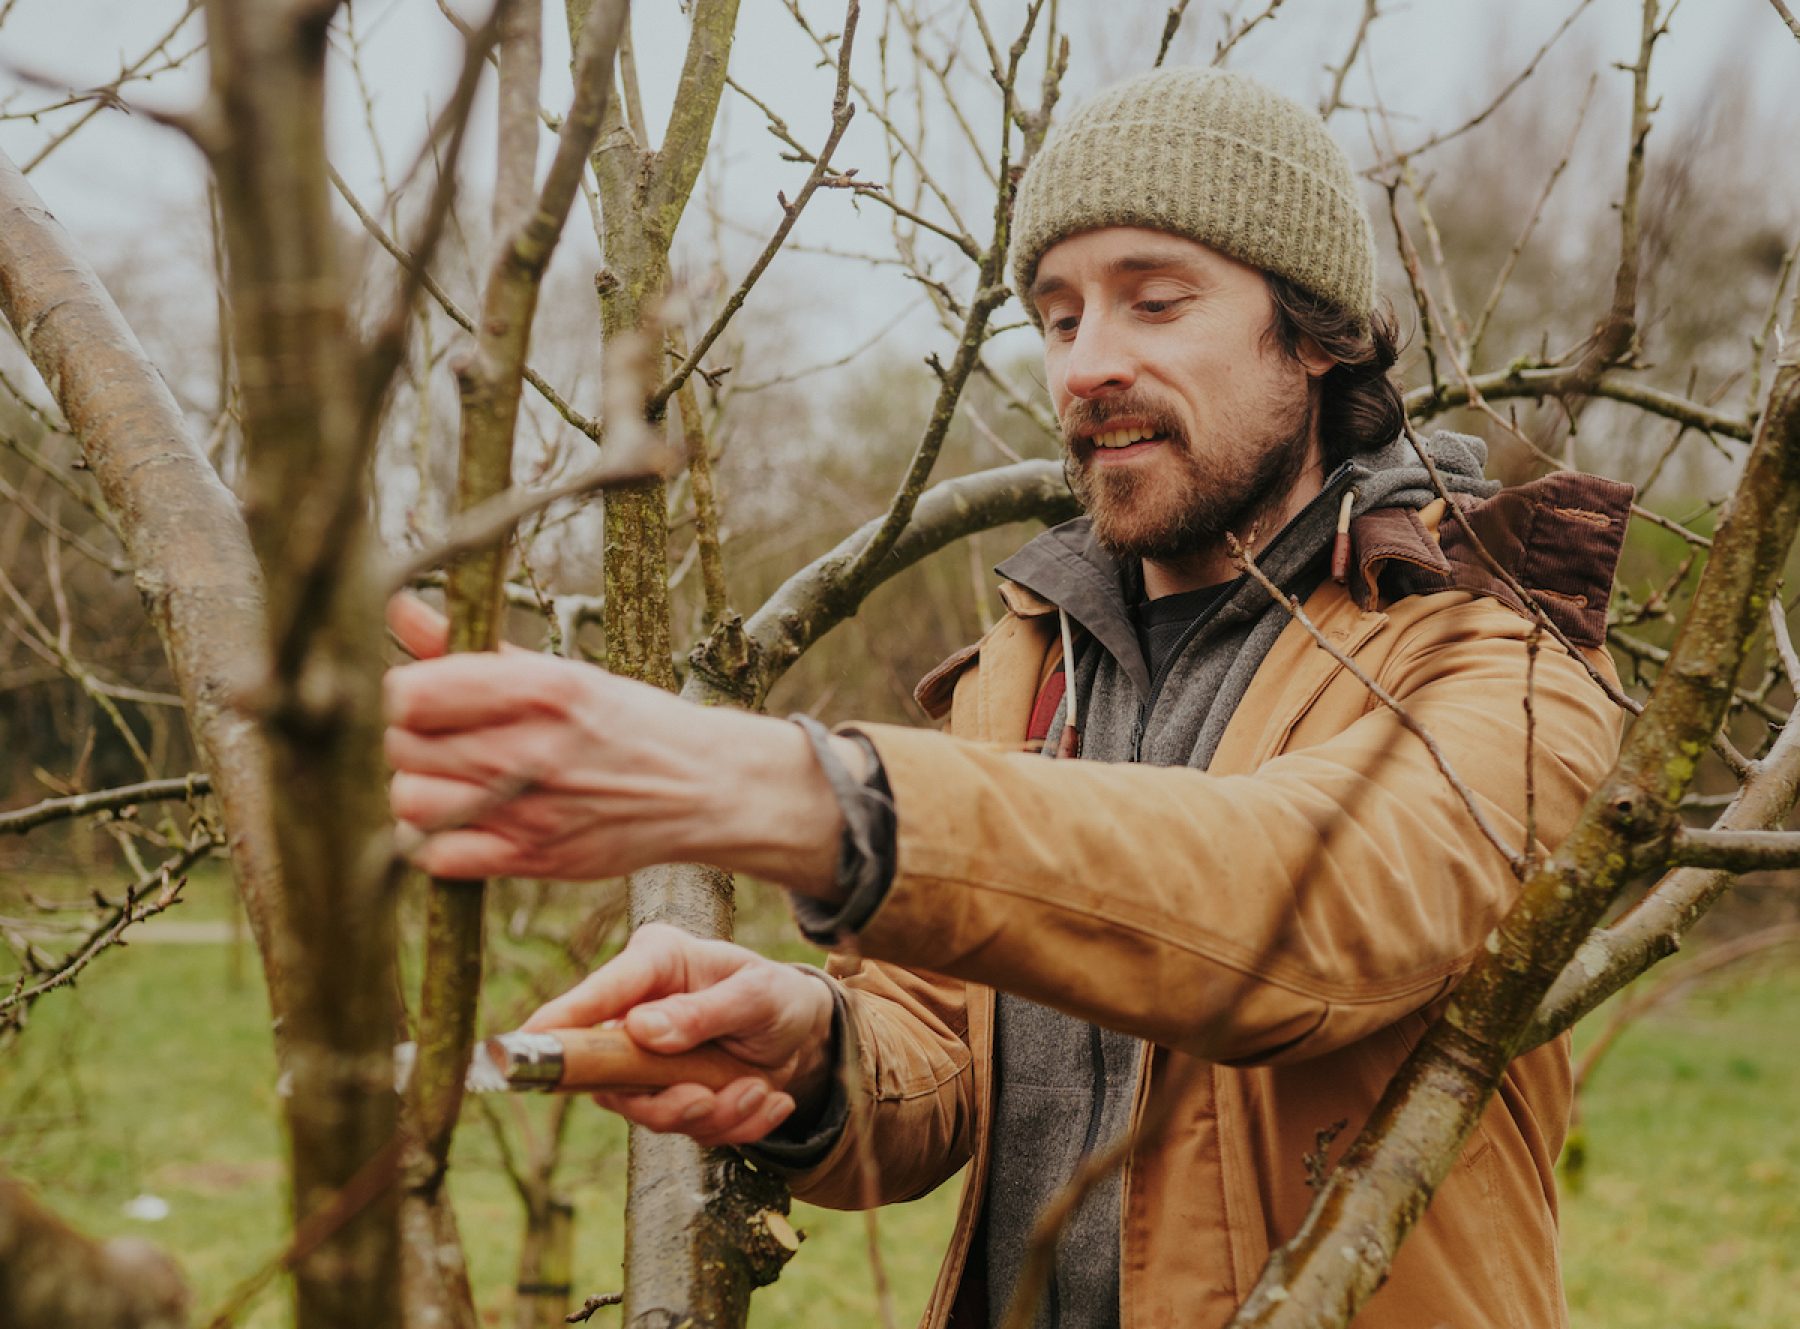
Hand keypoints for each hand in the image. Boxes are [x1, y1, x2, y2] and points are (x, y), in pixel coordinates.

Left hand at [382, 595, 844, 886]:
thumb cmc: (625, 722)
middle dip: (411, 738)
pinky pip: (438, 857)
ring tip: (449, 778)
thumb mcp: (559, 672)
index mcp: (540, 690)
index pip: (409, 694)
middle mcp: (532, 750)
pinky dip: (436, 840)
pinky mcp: (534, 860)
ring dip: (418, 788)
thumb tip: (398, 607)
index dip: (406, 694)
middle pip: (403, 746)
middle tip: (442, 738)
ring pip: (410, 801)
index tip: (427, 697)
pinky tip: (463, 820)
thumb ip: (473, 647)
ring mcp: (531, 811)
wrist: (702, 788)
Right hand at [525, 922, 837, 1146]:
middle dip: (663, 1100)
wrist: (803, 1032)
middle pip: (610, 1072)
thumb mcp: (758, 994)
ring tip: (760, 1091)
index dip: (559, 1020)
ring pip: (647, 1109)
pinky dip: (732, 1125)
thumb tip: (639, 1030)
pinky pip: (686, 1129)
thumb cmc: (776, 995)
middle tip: (707, 1099)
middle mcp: (638, 1010)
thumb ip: (705, 1011)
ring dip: (710, 1114)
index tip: (524, 1043)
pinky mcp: (666, 1092)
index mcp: (655, 963)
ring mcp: (647, 1057)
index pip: (599, 992)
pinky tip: (768, 1101)